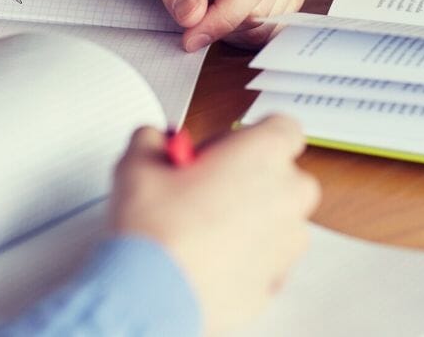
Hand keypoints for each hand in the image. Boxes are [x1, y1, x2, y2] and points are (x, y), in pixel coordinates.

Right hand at [110, 117, 319, 334]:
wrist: (150, 296)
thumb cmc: (155, 231)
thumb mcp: (137, 164)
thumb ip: (153, 140)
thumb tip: (153, 141)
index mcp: (263, 155)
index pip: (284, 127)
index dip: (247, 136)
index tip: (219, 150)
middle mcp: (286, 197)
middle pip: (285, 176)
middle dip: (251, 179)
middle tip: (206, 187)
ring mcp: (286, 244)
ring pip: (278, 221)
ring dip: (250, 219)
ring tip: (202, 227)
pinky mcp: (274, 282)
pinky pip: (266, 261)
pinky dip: (245, 257)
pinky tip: (207, 258)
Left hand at [134, 0, 304, 51]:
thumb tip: (192, 17)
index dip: (224, 17)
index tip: (191, 36)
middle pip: (262, 8)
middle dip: (222, 21)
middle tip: (191, 7)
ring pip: (268, 22)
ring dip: (232, 26)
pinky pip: (273, 25)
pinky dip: (244, 29)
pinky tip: (223, 7)